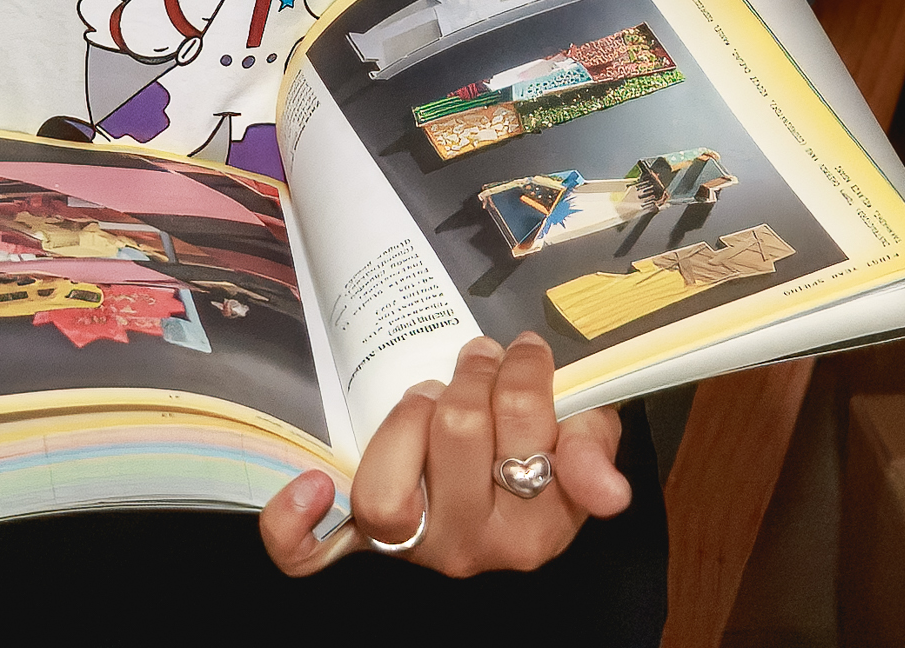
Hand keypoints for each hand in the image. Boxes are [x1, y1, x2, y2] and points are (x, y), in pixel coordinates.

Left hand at [256, 334, 629, 579]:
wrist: (508, 482)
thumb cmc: (542, 450)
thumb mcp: (586, 441)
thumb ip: (594, 453)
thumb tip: (608, 493)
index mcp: (538, 527)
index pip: (527, 431)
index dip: (523, 374)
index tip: (527, 351)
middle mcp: (475, 547)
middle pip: (457, 432)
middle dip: (470, 376)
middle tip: (480, 363)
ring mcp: (415, 547)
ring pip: (386, 489)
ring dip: (409, 417)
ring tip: (431, 397)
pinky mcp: (365, 542)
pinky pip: (311, 553)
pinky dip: (296, 525)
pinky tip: (312, 483)